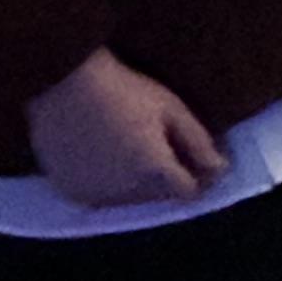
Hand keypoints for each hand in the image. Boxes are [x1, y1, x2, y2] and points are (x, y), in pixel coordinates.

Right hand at [25, 48, 229, 208]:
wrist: (61, 81)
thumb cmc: (122, 87)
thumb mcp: (169, 108)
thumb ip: (198, 142)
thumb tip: (220, 169)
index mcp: (155, 172)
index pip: (188, 191)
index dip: (196, 175)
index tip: (192, 157)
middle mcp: (126, 193)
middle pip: (158, 196)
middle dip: (164, 178)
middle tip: (155, 143)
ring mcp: (95, 194)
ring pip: (126, 199)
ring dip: (132, 182)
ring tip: (125, 145)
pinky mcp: (68, 190)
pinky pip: (96, 194)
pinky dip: (103, 181)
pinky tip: (99, 152)